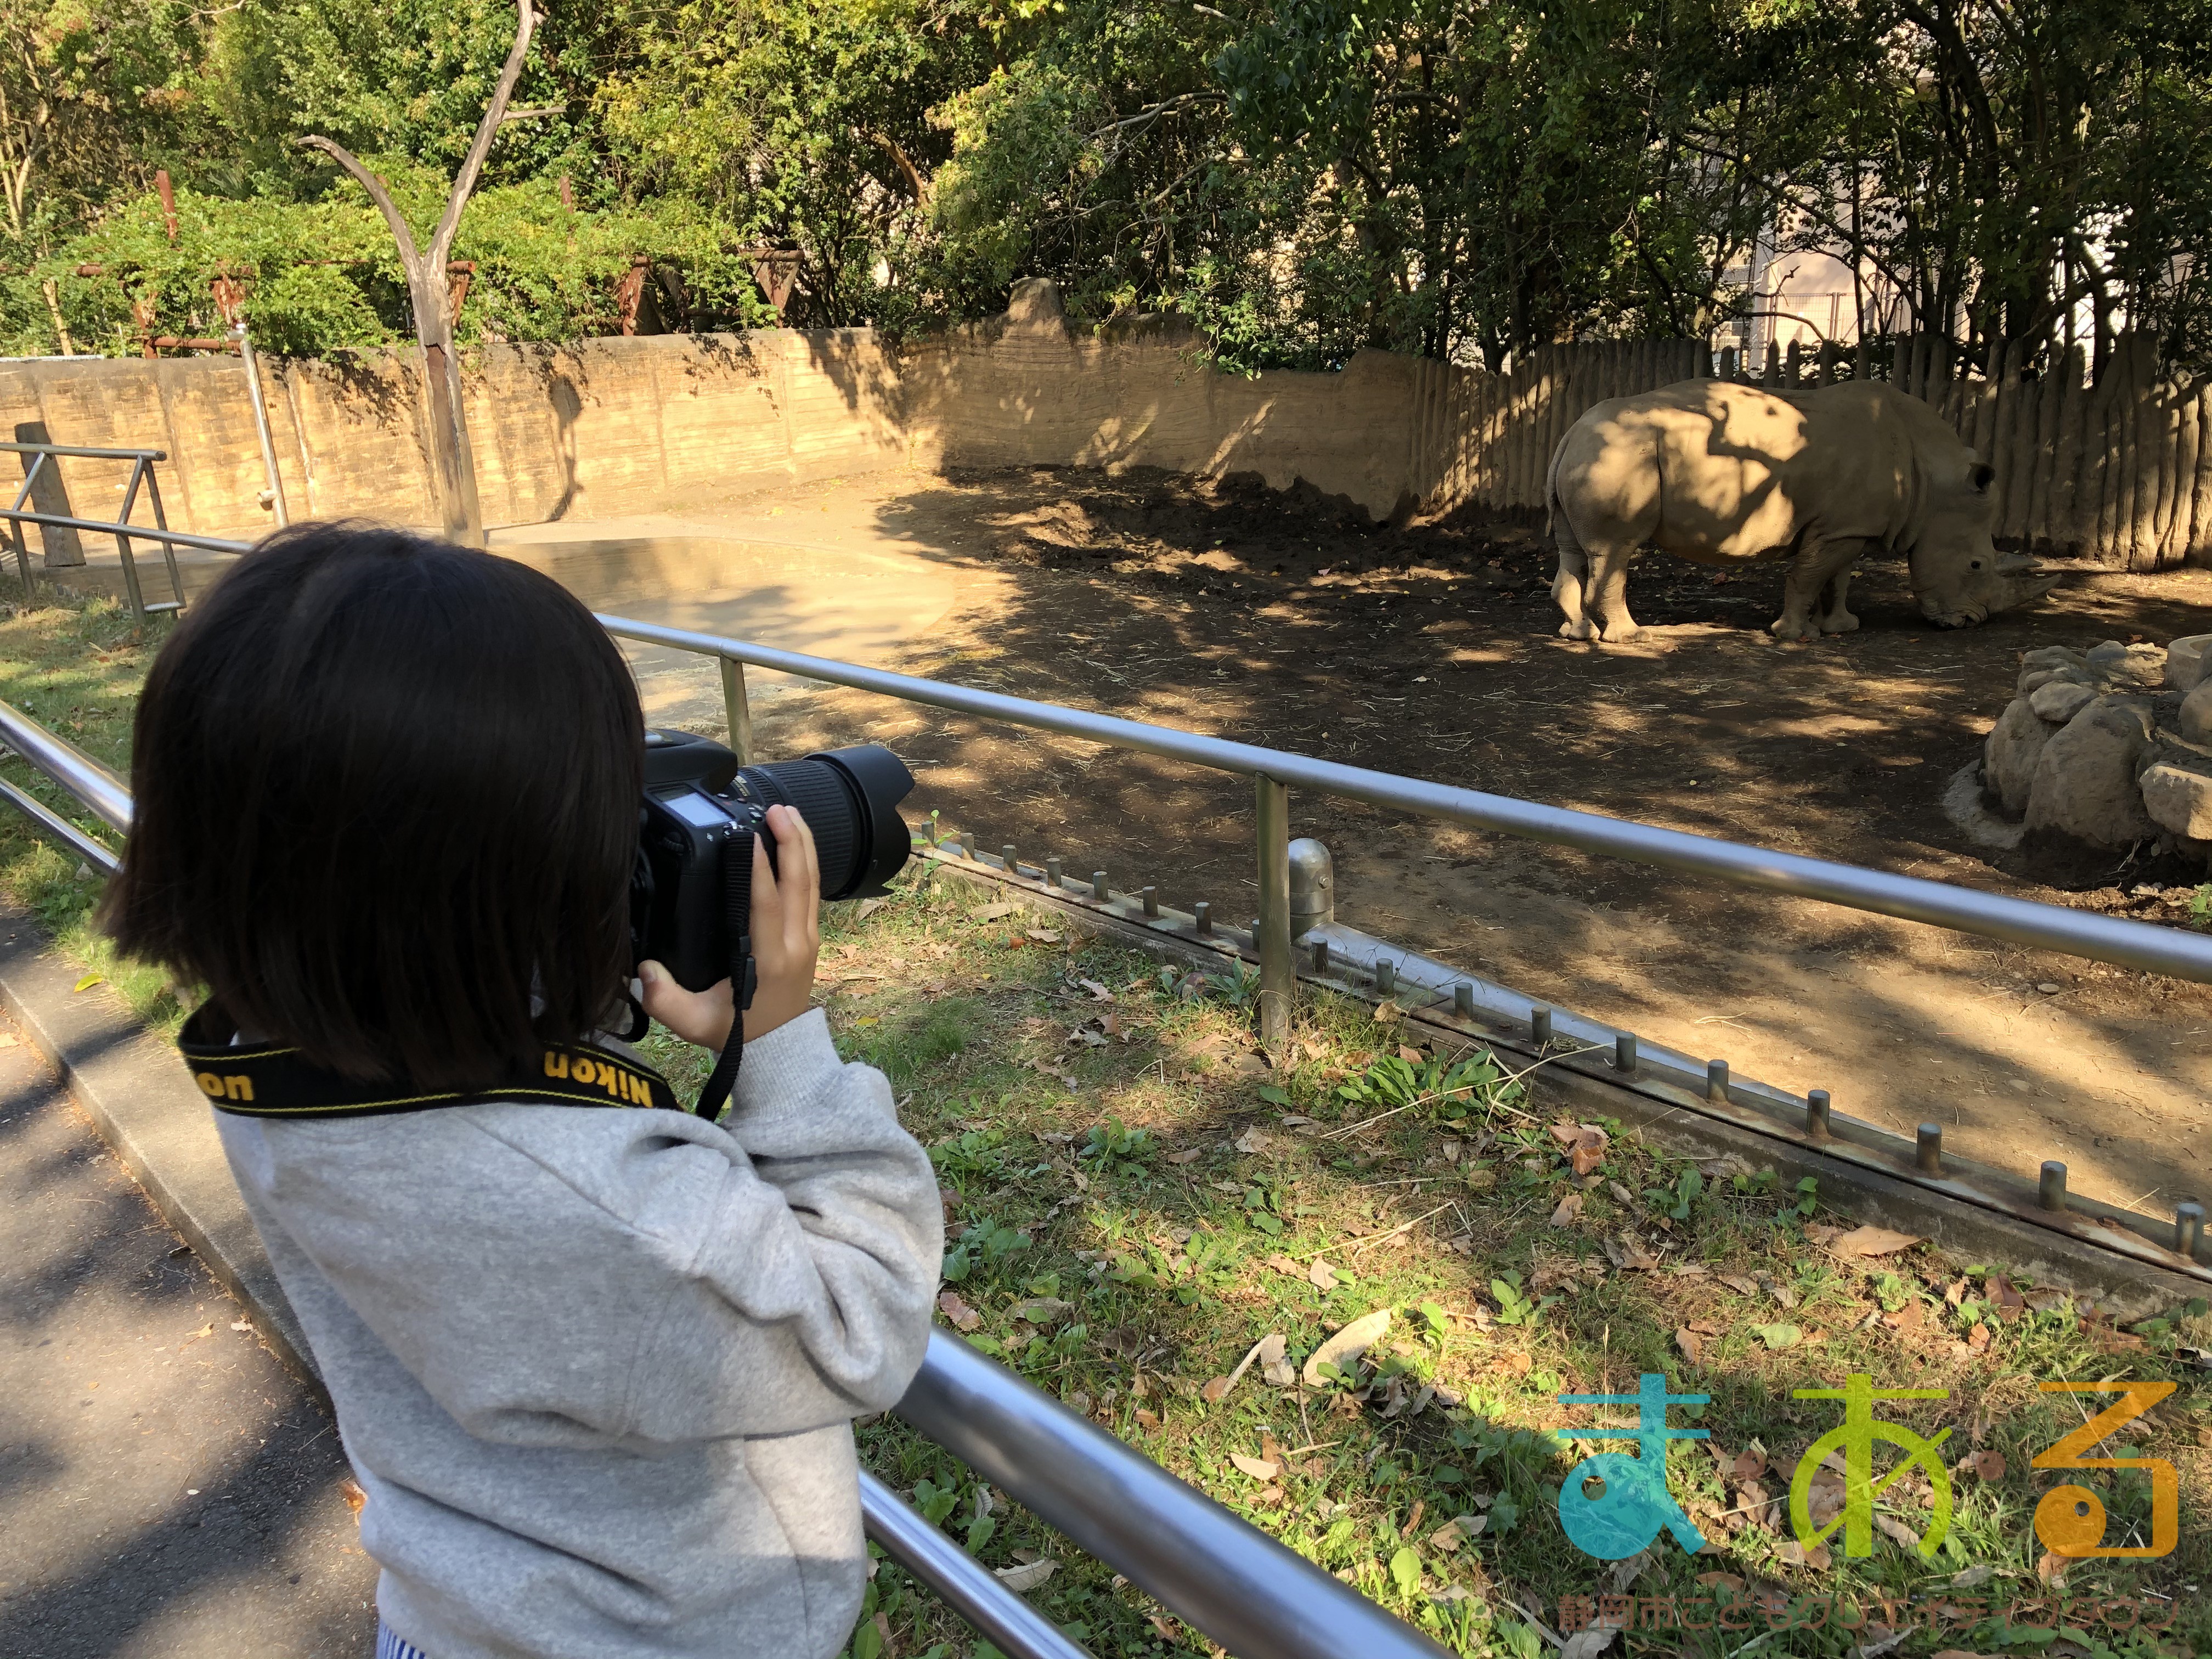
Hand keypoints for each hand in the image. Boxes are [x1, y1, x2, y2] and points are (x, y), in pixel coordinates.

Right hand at [637, 804, 821, 1048]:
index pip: (766, 902)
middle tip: (774, 809)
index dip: (759, 867)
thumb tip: (643, 970)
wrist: (777, 1051)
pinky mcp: (810, 937)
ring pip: (812, 882)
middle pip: (799, 881)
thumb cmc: (735, 1033)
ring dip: (802, 844)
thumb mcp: (693, 1023)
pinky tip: (794, 841)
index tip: (746, 833)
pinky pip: (813, 892)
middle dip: (790, 840)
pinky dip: (806, 862)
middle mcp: (794, 944)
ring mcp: (808, 939)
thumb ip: (664, 999)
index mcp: (768, 959)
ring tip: (788, 811)